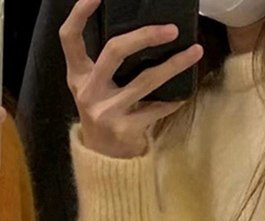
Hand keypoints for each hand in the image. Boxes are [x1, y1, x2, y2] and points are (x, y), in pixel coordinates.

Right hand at [60, 0, 203, 158]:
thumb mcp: (95, 88)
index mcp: (78, 76)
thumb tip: (140, 28)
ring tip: (195, 52)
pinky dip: (173, 100)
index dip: (80, 13)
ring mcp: (105, 112)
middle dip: (144, 36)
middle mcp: (88, 92)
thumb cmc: (104, 114)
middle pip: (113, 51)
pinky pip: (155, 108)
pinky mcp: (124, 130)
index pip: (69, 38)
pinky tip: (184, 94)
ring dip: (173, 65)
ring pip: (144, 80)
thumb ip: (104, 64)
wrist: (103, 162)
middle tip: (171, 29)